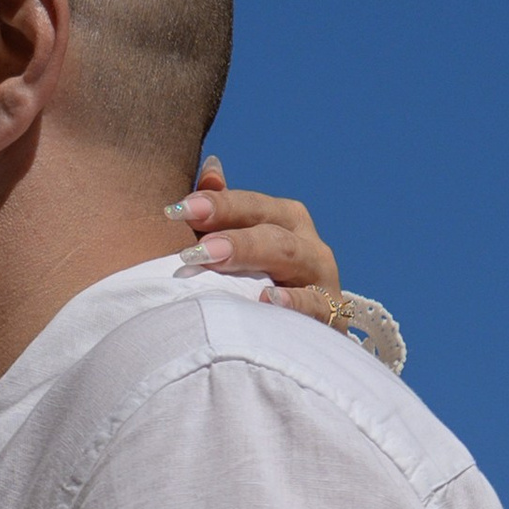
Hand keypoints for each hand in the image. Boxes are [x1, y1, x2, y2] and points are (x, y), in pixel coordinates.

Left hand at [170, 158, 341, 319]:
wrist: (298, 339)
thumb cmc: (258, 284)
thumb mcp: (240, 245)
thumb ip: (223, 212)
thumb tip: (210, 170)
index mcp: (284, 219)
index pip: (250, 205)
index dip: (217, 204)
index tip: (178, 209)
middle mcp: (306, 242)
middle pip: (270, 228)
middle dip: (231, 233)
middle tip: (193, 245)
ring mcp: (320, 278)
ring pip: (291, 257)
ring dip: (251, 255)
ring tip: (213, 258)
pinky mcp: (331, 316)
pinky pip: (315, 306)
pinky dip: (293, 302)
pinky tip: (266, 301)